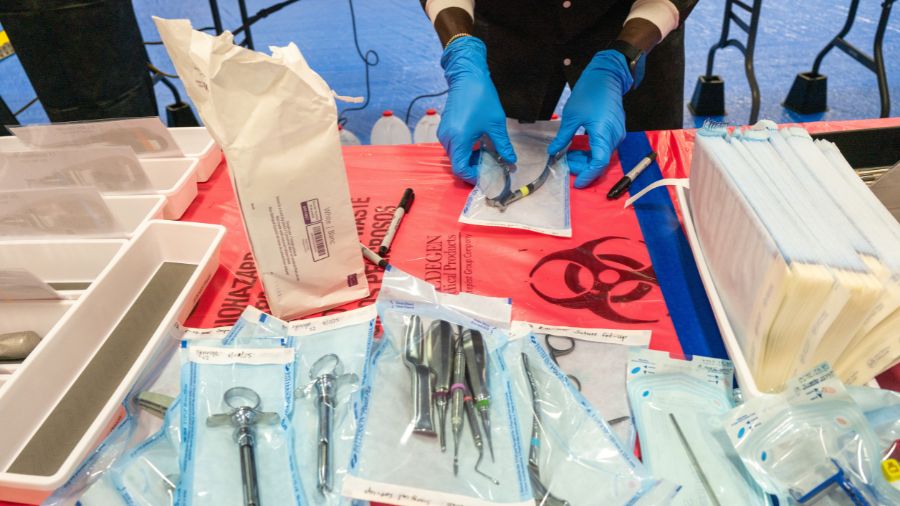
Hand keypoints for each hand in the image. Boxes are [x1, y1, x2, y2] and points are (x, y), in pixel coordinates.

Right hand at [438, 36, 515, 183]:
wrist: (467, 77)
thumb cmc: (481, 97)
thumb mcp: (496, 124)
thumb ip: (503, 146)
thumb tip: (511, 161)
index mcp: (459, 139)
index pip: (460, 169)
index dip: (472, 177)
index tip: (486, 177)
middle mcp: (447, 138)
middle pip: (457, 164)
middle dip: (472, 168)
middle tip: (490, 167)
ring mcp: (444, 133)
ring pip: (455, 155)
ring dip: (469, 159)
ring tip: (486, 154)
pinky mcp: (445, 128)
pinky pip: (453, 146)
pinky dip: (465, 150)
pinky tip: (478, 144)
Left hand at [547, 50, 632, 188]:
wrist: (607, 76)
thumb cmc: (590, 92)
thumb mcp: (571, 116)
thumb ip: (563, 137)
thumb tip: (553, 152)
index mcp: (603, 133)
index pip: (598, 163)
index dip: (587, 175)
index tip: (577, 182)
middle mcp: (614, 136)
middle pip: (600, 161)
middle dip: (583, 166)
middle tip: (566, 161)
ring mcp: (617, 133)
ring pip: (603, 155)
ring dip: (587, 158)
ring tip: (570, 153)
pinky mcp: (616, 130)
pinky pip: (605, 146)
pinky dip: (593, 150)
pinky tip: (579, 146)